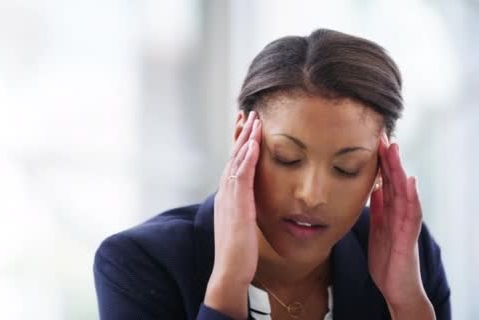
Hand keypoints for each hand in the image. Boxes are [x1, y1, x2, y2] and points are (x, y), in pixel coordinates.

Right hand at [204, 111, 261, 318]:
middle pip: (232, 156)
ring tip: (253, 119)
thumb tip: (250, 203)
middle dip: (240, 134)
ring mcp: (229, 198)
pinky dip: (246, 158)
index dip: (239, 143)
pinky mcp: (237, 205)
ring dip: (245, 139)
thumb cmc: (238, 252)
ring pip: (236, 161)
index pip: (233, 163)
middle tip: (247, 113)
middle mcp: (225, 193)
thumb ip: (244, 209)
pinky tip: (253, 144)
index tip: (245, 126)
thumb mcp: (241, 224)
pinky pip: (241, 176)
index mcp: (227, 196)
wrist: (230, 270)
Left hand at [367, 133, 434, 318]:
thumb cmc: (388, 260)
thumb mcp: (378, 229)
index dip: (380, 161)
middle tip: (381, 134)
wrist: (397, 288)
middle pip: (395, 180)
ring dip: (399, 170)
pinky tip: (410, 182)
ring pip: (404, 191)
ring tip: (394, 149)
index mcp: (391, 211)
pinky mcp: (408, 237)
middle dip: (389, 158)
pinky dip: (412, 197)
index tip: (372, 140)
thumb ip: (379, 209)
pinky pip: (411, 214)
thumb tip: (374, 188)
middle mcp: (401, 213)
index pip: (386, 181)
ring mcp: (406, 224)